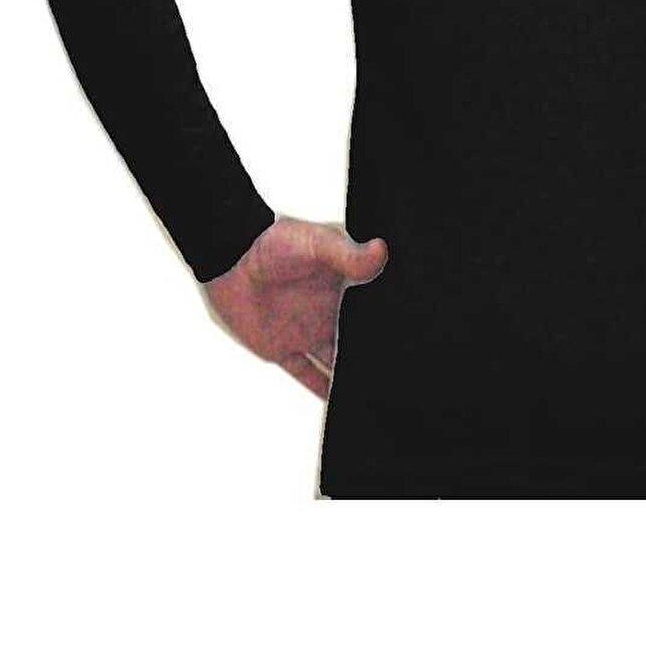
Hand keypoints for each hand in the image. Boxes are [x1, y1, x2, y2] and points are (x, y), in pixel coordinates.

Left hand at [200, 215, 389, 398]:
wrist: (230, 256)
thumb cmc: (275, 240)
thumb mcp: (317, 244)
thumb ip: (347, 255)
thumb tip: (381, 251)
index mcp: (344, 285)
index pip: (374, 310)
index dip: (392, 323)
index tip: (415, 338)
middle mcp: (330, 310)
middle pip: (358, 339)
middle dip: (376, 355)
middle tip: (404, 377)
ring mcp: (307, 330)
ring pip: (336, 361)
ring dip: (352, 376)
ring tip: (377, 396)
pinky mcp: (283, 348)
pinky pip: (306, 373)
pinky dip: (321, 388)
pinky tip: (339, 404)